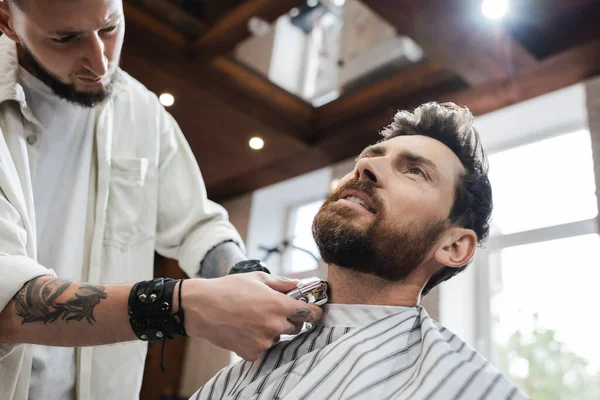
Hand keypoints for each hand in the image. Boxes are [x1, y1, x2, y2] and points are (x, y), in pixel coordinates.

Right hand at [181, 272, 322, 360]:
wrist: (201, 307)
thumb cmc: (229, 289)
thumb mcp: (258, 278)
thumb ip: (282, 283)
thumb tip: (299, 283)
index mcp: (278, 305)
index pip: (310, 313)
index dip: (314, 312)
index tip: (314, 311)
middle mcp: (274, 325)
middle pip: (296, 327)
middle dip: (290, 319)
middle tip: (274, 311)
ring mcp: (263, 341)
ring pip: (278, 338)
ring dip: (272, 330)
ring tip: (254, 318)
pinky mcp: (252, 353)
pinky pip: (263, 348)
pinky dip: (257, 341)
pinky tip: (245, 329)